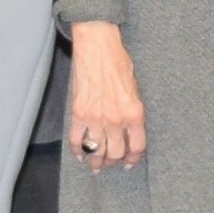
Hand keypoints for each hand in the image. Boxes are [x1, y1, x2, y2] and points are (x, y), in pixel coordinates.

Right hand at [68, 26, 146, 168]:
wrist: (98, 47)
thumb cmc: (118, 62)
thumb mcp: (135, 89)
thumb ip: (132, 112)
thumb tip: (129, 131)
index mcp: (134, 113)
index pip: (136, 147)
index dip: (133, 159)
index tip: (129, 163)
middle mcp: (116, 120)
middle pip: (115, 153)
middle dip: (113, 162)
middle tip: (110, 163)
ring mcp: (95, 118)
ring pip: (96, 151)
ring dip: (95, 161)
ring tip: (95, 165)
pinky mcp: (78, 113)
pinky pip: (76, 140)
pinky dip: (77, 150)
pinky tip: (80, 154)